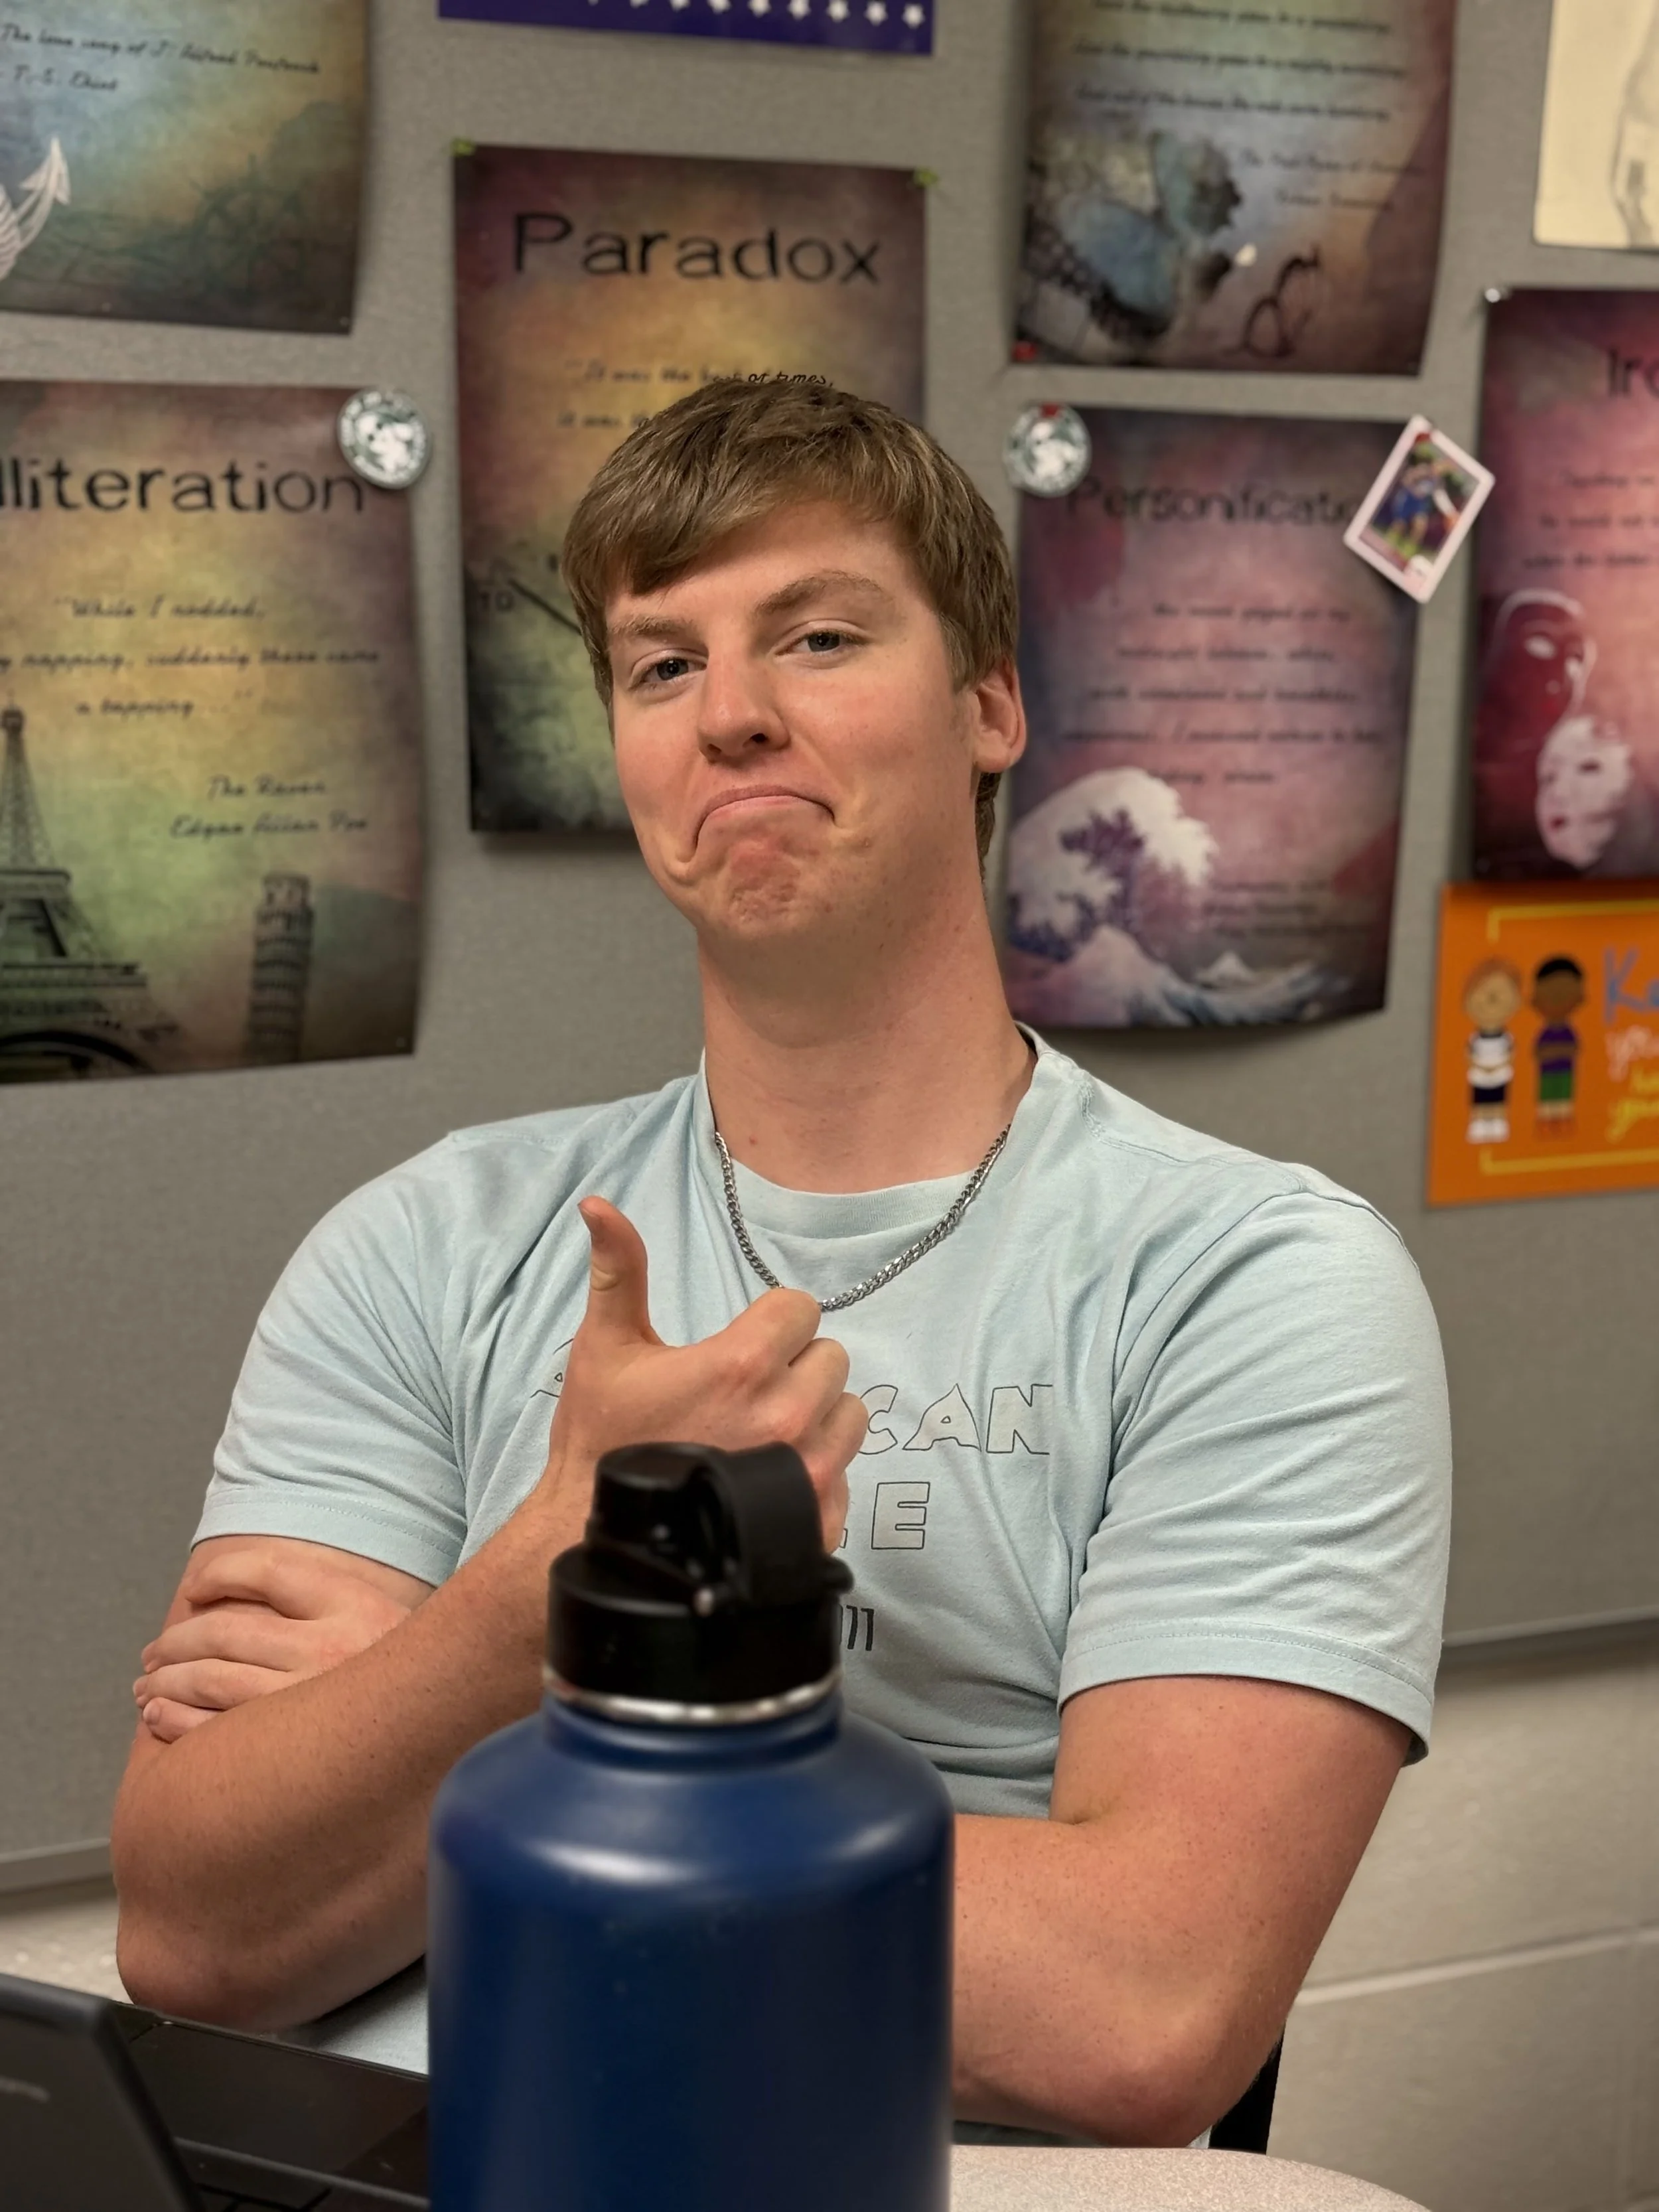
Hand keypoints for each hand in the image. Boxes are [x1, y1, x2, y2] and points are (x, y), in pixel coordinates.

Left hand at [133, 1545, 421, 1743]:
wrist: (455, 1725)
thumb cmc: (407, 1675)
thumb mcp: (381, 1617)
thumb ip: (325, 1597)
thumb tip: (240, 1591)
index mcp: (354, 1605)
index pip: (267, 1571)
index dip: (220, 1575)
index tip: (194, 1591)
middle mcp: (332, 1649)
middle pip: (226, 1631)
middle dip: (177, 1641)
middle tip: (153, 1654)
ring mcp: (311, 1702)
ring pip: (212, 1679)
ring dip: (166, 1680)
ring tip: (147, 1686)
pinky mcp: (295, 1752)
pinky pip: (215, 1730)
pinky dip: (177, 1720)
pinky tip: (160, 1717)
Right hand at [535, 1198, 866, 1550]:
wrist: (600, 1538)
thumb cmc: (602, 1439)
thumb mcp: (606, 1347)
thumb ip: (619, 1269)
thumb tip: (598, 1204)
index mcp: (741, 1365)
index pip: (801, 1310)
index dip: (772, 1323)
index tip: (741, 1348)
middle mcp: (785, 1417)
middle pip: (831, 1359)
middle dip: (795, 1368)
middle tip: (747, 1394)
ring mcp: (805, 1475)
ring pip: (850, 1415)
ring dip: (817, 1417)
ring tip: (764, 1434)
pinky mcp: (816, 1520)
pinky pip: (847, 1473)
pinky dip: (818, 1472)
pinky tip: (771, 1478)